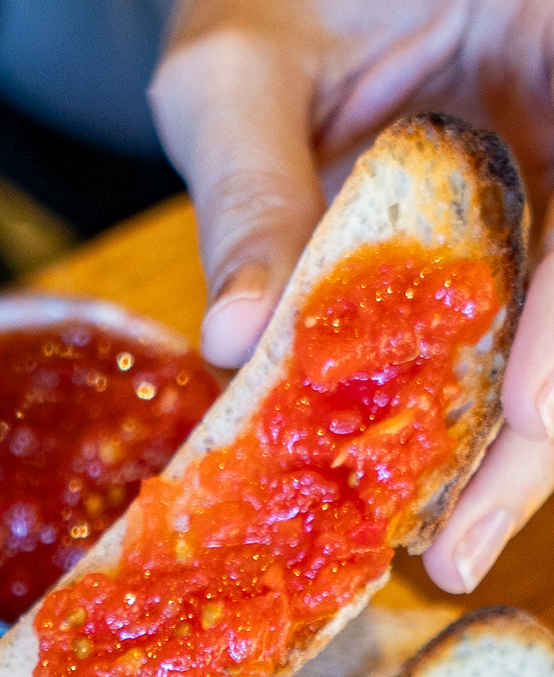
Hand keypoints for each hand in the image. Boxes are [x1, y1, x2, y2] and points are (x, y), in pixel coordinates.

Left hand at [150, 0, 553, 592]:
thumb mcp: (233, 70)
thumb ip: (248, 188)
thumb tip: (240, 339)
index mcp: (551, 21)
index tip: (528, 410)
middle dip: (544, 421)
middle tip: (466, 543)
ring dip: (519, 441)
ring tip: (449, 545)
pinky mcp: (526, 226)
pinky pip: (516, 328)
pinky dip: (476, 409)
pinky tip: (429, 489)